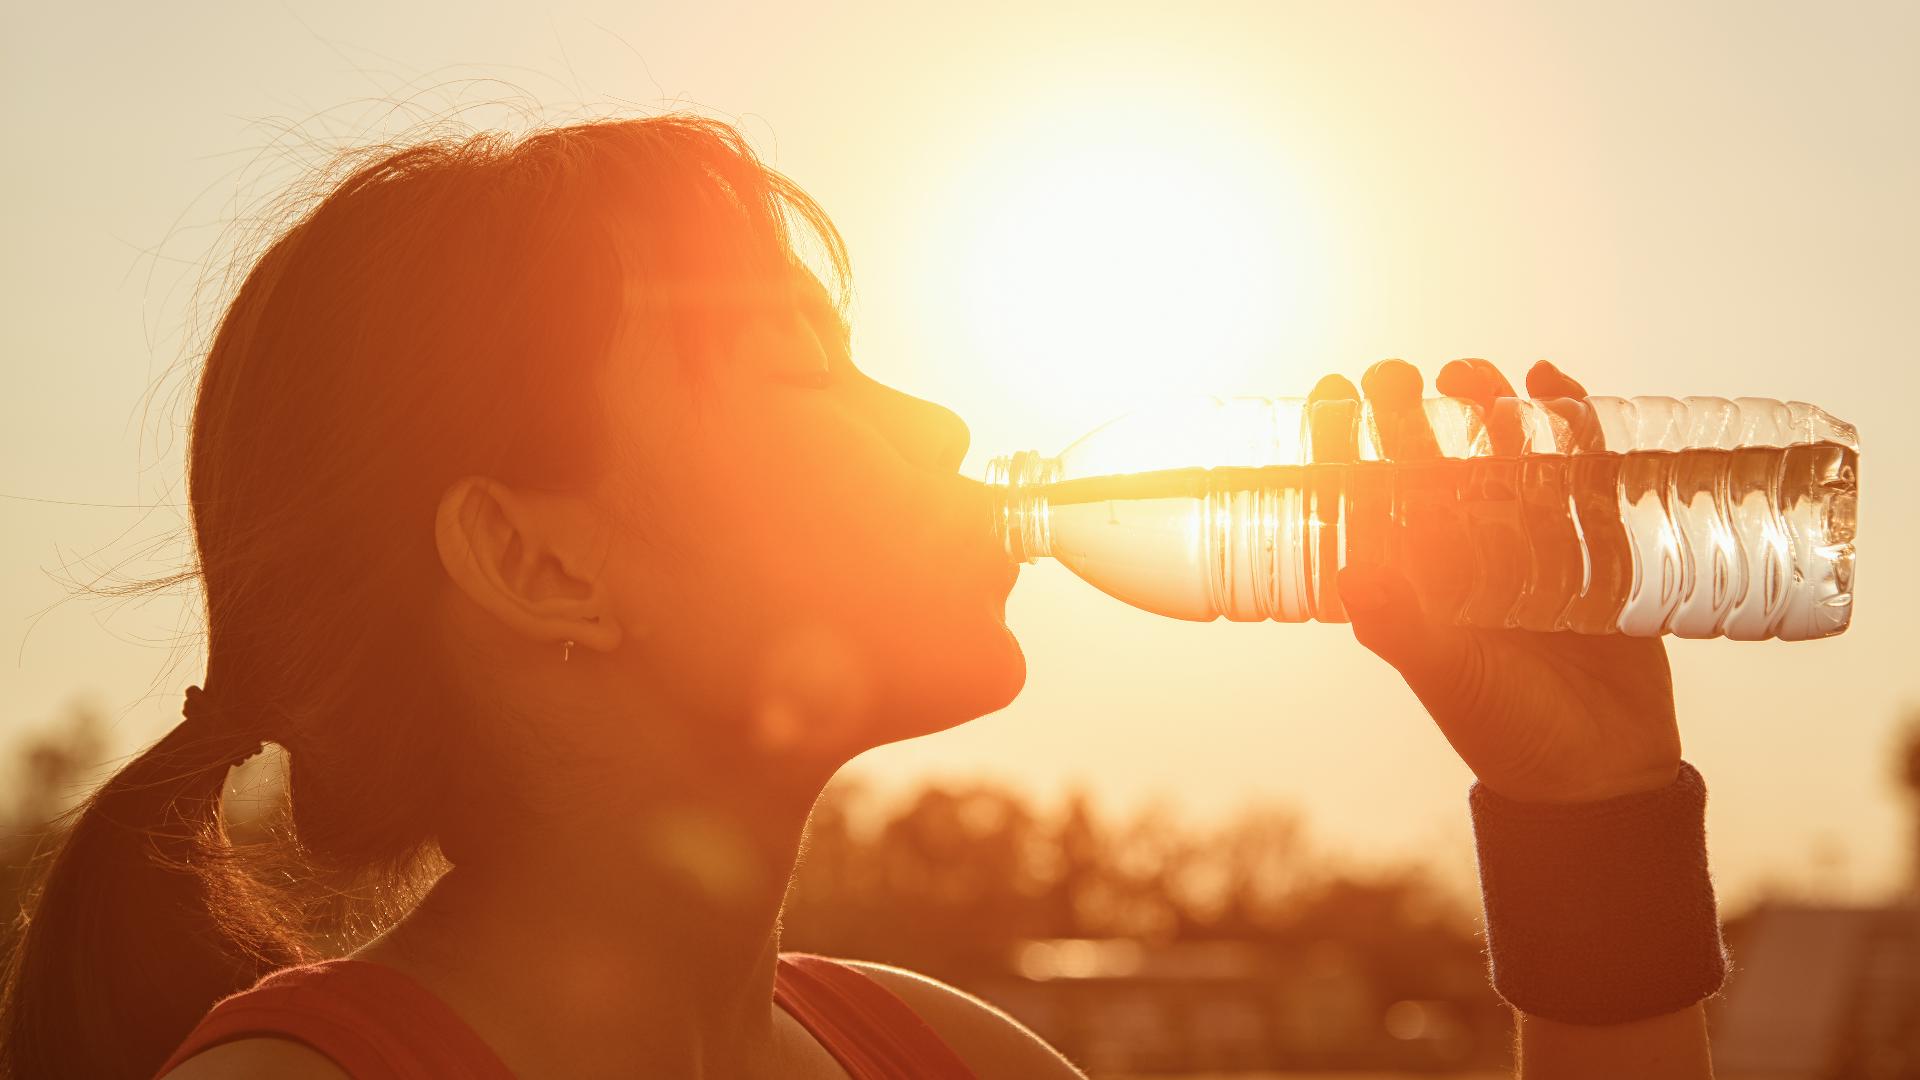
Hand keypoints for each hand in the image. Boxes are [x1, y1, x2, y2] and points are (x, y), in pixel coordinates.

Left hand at [1315, 359, 1680, 803]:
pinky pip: (1579, 469)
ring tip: (1471, 375)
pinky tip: (1554, 381)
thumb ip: (1401, 623)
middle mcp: (1464, 552)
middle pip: (1430, 459)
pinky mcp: (1594, 542)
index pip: (1366, 494)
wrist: (1600, 770)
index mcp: (1414, 578)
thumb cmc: (1505, 727)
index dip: (1341, 441)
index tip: (1332, 392)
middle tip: (1397, 373)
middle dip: (1410, 410)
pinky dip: (1571, 422)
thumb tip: (1352, 568)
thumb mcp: (1446, 674)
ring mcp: (1529, 542)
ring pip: (1500, 453)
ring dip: (1485, 406)